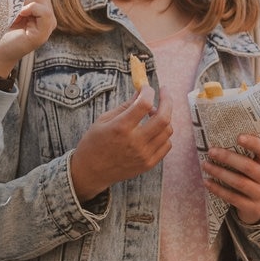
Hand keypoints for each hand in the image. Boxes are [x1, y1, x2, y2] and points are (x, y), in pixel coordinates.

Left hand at [0, 0, 55, 77]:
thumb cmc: (0, 30)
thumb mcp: (4, 5)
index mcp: (39, 5)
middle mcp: (47, 13)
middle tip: (8, 4)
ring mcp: (48, 23)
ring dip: (22, 3)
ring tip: (11, 14)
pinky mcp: (44, 32)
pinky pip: (43, 11)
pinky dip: (30, 8)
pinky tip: (19, 14)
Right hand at [69, 85, 171, 200]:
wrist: (91, 172)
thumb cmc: (94, 143)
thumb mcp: (104, 119)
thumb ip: (126, 106)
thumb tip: (141, 92)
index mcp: (120, 128)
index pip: (144, 104)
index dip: (148, 92)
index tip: (147, 88)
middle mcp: (135, 142)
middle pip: (163, 118)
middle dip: (167, 101)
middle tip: (164, 92)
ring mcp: (143, 155)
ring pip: (168, 131)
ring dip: (164, 117)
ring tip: (153, 114)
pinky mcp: (148, 164)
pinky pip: (166, 145)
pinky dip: (164, 134)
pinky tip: (154, 130)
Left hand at [207, 134, 259, 225]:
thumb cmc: (251, 176)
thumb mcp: (254, 164)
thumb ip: (242, 153)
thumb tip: (217, 140)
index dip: (253, 142)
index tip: (238, 137)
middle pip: (248, 166)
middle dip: (228, 158)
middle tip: (211, 151)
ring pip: (239, 182)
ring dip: (220, 173)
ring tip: (205, 165)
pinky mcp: (252, 208)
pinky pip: (233, 197)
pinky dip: (218, 189)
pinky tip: (207, 182)